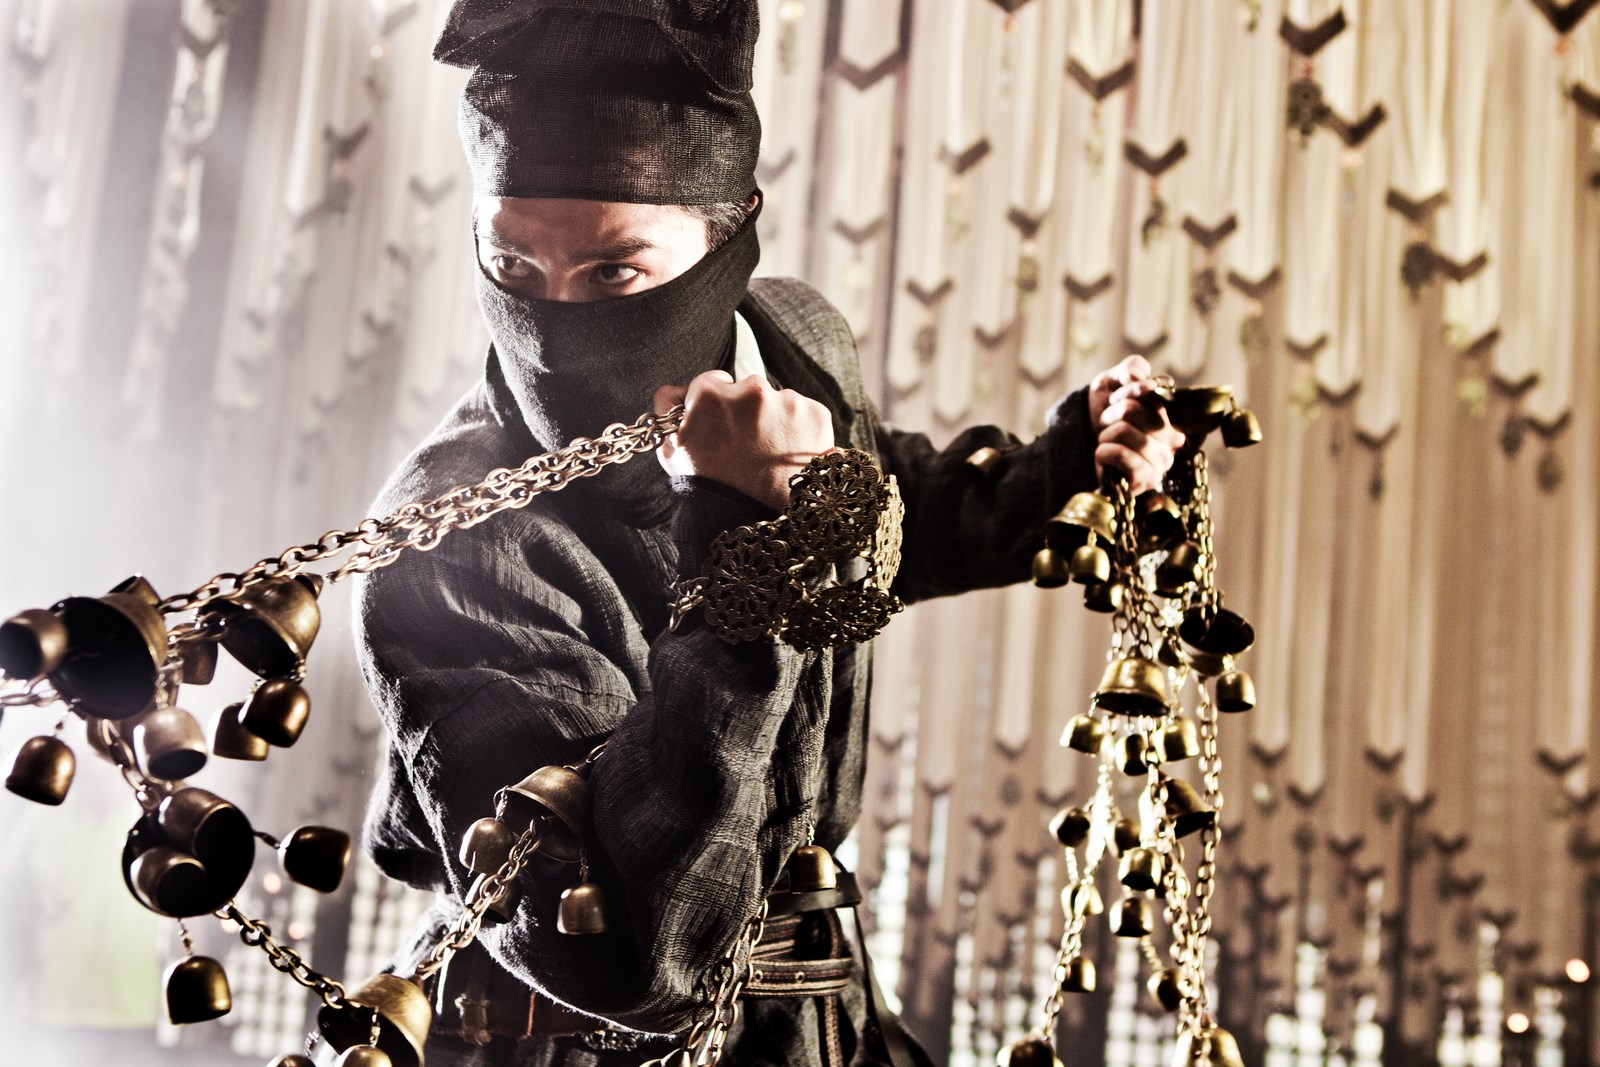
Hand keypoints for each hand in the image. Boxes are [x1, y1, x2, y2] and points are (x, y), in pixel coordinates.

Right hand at [654, 371, 834, 509]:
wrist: (759, 525)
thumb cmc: (710, 491)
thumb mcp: (674, 453)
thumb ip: (669, 413)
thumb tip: (675, 392)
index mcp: (710, 395)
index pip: (712, 381)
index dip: (716, 405)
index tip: (721, 424)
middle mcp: (751, 390)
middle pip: (747, 389)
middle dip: (746, 411)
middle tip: (746, 447)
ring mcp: (787, 401)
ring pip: (777, 401)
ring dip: (774, 421)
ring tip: (768, 458)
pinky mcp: (816, 414)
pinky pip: (803, 414)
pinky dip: (797, 431)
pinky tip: (787, 459)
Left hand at [1086, 356, 1184, 493]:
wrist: (1081, 446)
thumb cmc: (1101, 413)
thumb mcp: (1112, 383)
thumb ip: (1130, 370)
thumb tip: (1138, 375)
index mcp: (1167, 413)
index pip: (1153, 393)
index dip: (1127, 392)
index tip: (1113, 399)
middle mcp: (1171, 438)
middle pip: (1136, 411)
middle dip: (1112, 413)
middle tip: (1106, 422)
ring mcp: (1161, 461)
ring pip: (1125, 432)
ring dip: (1105, 434)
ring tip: (1105, 441)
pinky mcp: (1146, 479)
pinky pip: (1123, 456)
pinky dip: (1104, 451)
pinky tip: (1102, 455)